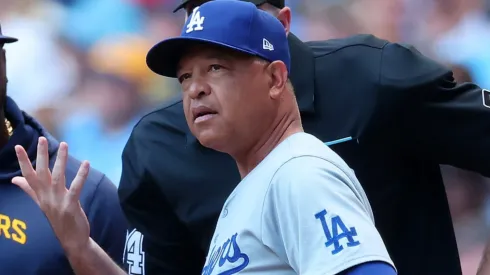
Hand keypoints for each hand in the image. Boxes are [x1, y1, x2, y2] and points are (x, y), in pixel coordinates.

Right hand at [12, 137, 90, 253]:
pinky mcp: (70, 206)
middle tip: (42, 139)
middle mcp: (47, 197)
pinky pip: (76, 188)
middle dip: (41, 155)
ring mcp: (58, 201)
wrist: (71, 240)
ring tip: (64, 144)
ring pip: (58, 177)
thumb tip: (15, 180)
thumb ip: (30, 190)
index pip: (29, 176)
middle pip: (42, 173)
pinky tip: (86, 163)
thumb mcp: (42, 203)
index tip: (18, 147)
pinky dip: (81, 175)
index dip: (23, 162)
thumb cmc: (58, 219)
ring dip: (61, 160)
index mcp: (40, 195)